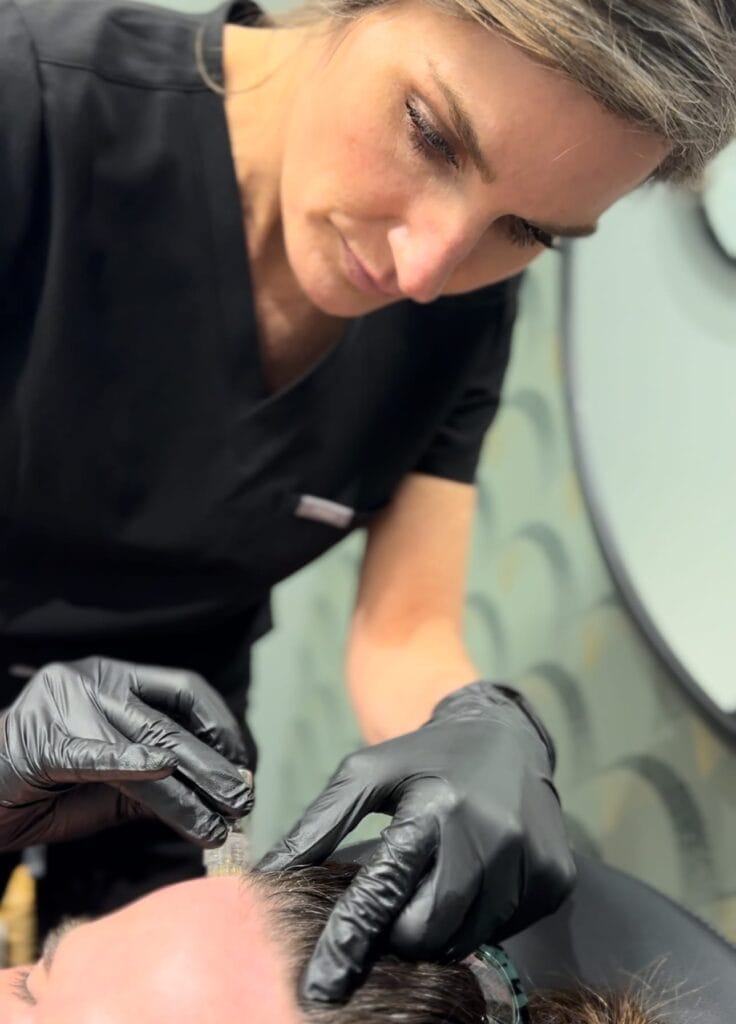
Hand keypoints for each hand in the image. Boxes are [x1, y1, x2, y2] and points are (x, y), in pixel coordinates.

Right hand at [0, 657, 254, 850]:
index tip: (243, 762)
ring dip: (191, 788)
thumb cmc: (40, 784)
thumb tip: (213, 796)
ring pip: (147, 744)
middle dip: (215, 766)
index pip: (184, 689)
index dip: (221, 725)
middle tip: (242, 800)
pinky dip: (134, 764)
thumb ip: (153, 784)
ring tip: (219, 820)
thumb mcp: (106, 781)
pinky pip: (98, 755)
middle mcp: (95, 680)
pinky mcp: (45, 743)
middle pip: (171, 724)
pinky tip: (165, 775)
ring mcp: (69, 705)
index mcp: (113, 677)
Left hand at [257, 681, 574, 1001]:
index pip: (385, 888)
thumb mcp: (366, 773)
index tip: (318, 984)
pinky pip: (504, 930)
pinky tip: (472, 879)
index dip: (348, 939)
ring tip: (432, 884)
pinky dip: (476, 919)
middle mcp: (489, 834)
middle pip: (429, 930)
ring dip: (438, 928)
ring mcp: (530, 859)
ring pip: (467, 939)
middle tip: (388, 915)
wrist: (505, 737)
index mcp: (435, 804)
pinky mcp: (556, 879)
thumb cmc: (424, 758)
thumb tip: (267, 876)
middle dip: (397, 935)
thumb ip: (318, 825)